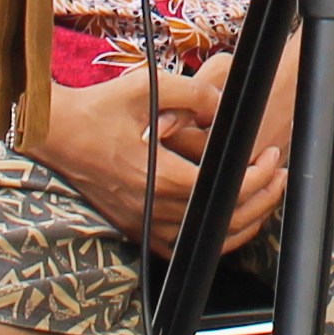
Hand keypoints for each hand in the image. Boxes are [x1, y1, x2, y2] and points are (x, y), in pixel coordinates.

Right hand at [29, 59, 288, 253]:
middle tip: (278, 175)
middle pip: (222, 221)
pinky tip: (225, 222)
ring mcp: (142, 224)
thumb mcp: (148, 87)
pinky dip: (209, 239)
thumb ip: (193, 93)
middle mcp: (153, 210)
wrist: (55, 133)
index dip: (255, 178)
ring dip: (242, 221)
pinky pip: (181, 246)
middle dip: (260, 199)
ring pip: (205, 240)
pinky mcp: (134, 227)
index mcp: (160, 179)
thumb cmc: (97, 110)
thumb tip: (221, 107)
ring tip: (263, 198)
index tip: (270, 157)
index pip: (223, 191)